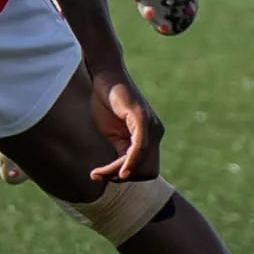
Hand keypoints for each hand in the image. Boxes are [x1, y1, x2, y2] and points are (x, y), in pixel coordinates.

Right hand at [88, 66, 163, 183]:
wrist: (105, 74)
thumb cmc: (107, 103)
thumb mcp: (114, 134)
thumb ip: (122, 151)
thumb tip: (122, 175)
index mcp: (152, 136)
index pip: (147, 170)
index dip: (128, 177)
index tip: (105, 175)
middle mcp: (156, 132)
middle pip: (148, 172)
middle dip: (124, 178)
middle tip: (100, 174)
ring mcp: (151, 125)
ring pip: (143, 164)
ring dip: (118, 173)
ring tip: (97, 172)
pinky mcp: (141, 118)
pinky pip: (140, 148)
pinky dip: (130, 162)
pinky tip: (116, 171)